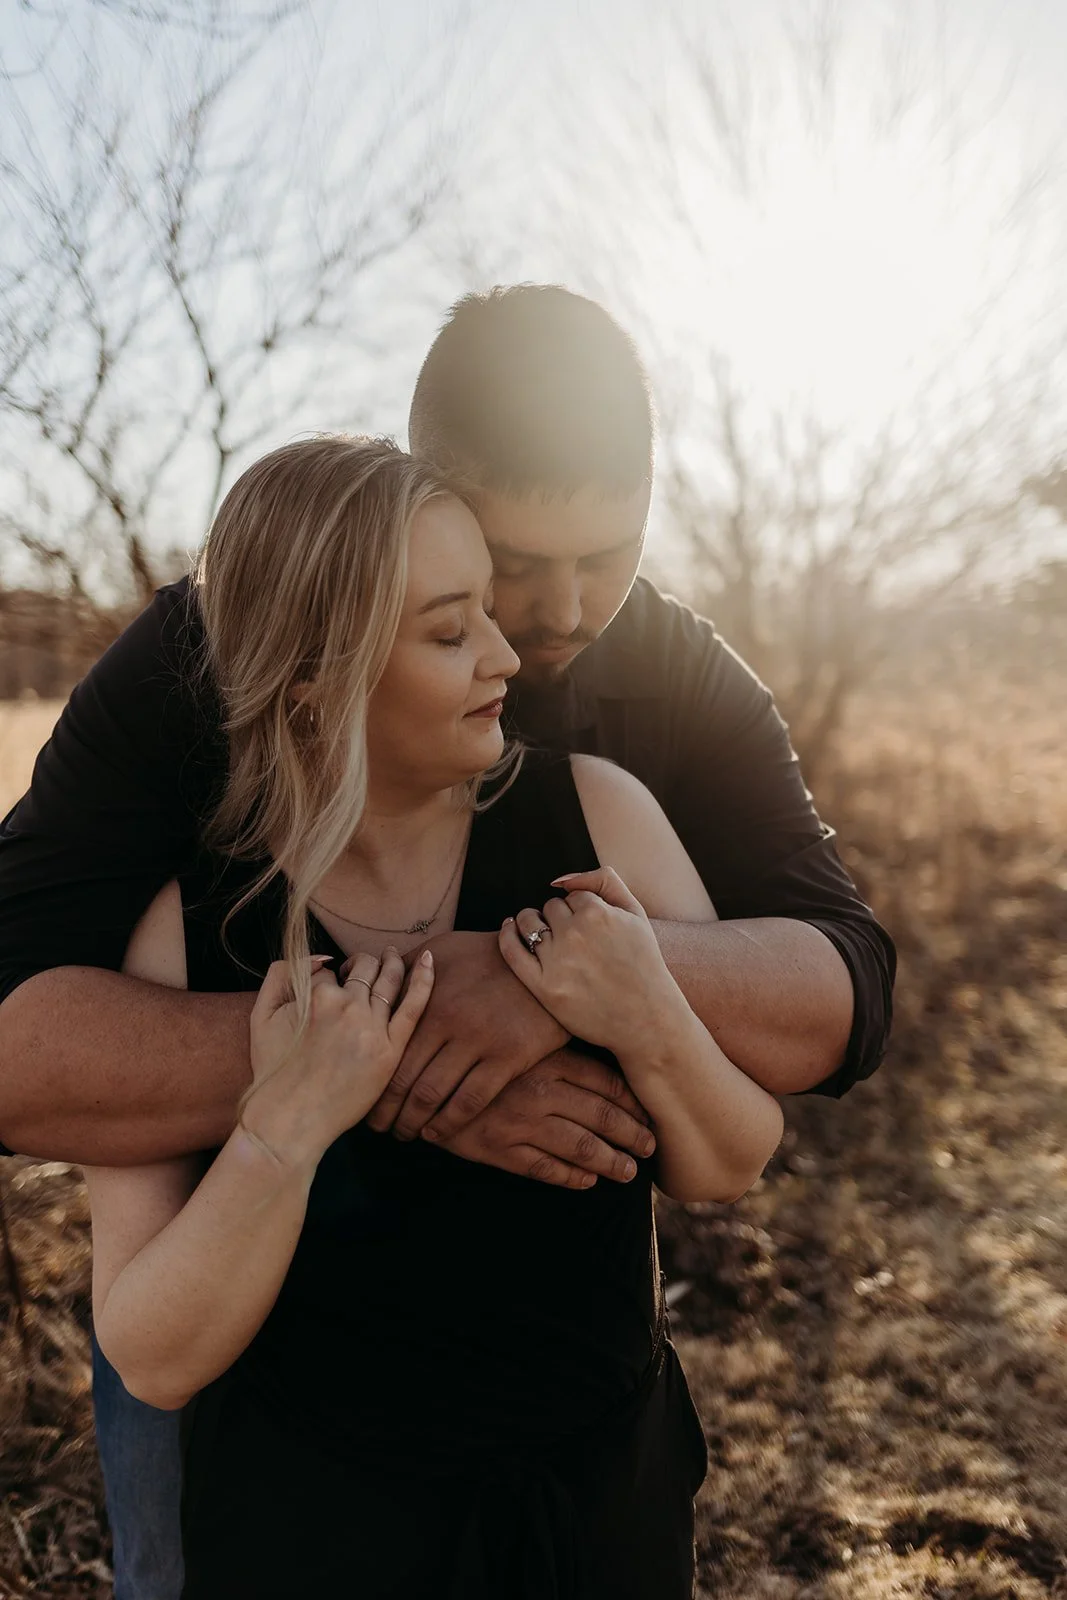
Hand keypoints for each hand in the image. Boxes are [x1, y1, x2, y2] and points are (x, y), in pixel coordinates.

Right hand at [244, 948, 434, 1165]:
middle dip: (359, 964)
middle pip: (363, 968)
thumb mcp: (260, 1015)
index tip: (328, 991)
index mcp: (316, 996)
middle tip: (358, 971)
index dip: (326, 980)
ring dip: (390, 962)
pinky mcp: (390, 1050)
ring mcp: (371, 1028)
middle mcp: (347, 1007)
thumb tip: (320, 960)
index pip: (328, 971)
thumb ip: (280, 974)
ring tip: (391, 956)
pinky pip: (412, 1007)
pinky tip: (428, 959)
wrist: (290, 1120)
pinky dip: (423, 979)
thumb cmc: (274, 1071)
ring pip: (388, 980)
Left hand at [364, 930, 567, 1143]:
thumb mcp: (441, 950)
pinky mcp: (508, 1058)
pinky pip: (471, 1101)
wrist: (544, 960)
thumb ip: (405, 971)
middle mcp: (447, 1025)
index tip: (367, 1102)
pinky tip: (436, 1134)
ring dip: (414, 1122)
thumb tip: (371, 979)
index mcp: (427, 1002)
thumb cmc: (486, 956)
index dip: (374, 1084)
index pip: (389, 1053)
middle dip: (388, 1111)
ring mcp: (478, 1042)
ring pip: (433, 1096)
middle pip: (405, 1080)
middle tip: (380, 1129)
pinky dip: (449, 1123)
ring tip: (406, 1135)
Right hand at [436, 1048, 655, 1188]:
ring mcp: (519, 1122)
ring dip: (610, 1162)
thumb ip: (558, 1049)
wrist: (421, 1071)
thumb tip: (608, 1054)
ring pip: (580, 1148)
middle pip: (601, 1117)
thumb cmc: (477, 1047)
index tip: (650, 1115)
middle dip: (631, 1135)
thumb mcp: (521, 1038)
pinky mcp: (497, 1148)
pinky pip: (544, 1169)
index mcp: (548, 1060)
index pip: (606, 1083)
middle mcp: (539, 1091)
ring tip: (628, 1171)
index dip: (633, 1103)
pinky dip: (571, 1178)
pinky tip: (587, 1182)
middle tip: (650, 1147)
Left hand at [498, 867, 681, 1059]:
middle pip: (550, 907)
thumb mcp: (636, 913)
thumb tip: (560, 879)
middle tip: (574, 940)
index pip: (572, 896)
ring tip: (546, 937)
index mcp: (597, 913)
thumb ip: (604, 881)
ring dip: (532, 923)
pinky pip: (512, 950)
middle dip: (559, 918)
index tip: (590, 929)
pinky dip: (507, 935)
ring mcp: (558, 961)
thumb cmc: (643, 963)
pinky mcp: (544, 987)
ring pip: (529, 923)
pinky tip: (509, 929)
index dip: (579, 911)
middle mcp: (575, 934)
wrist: (647, 1019)